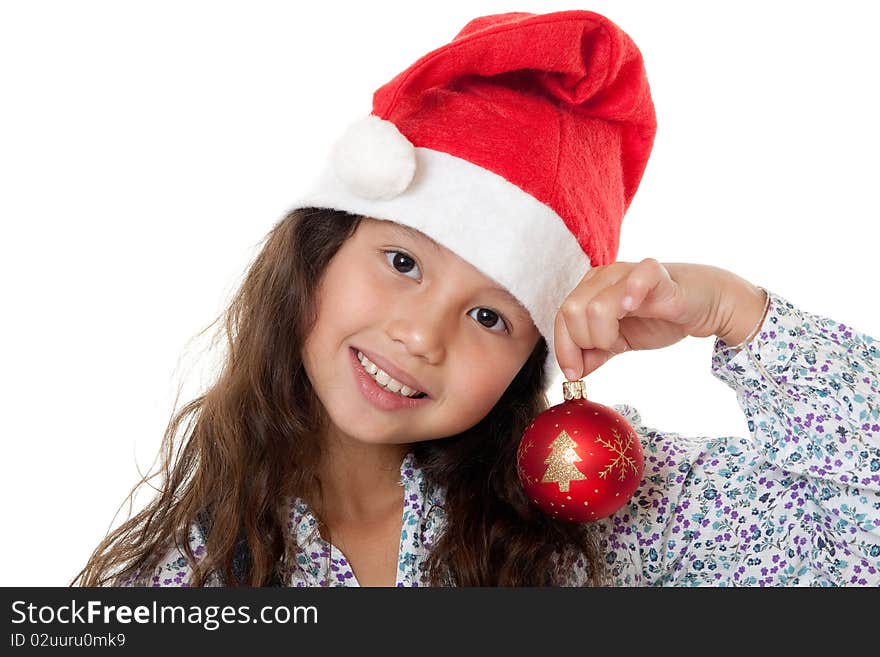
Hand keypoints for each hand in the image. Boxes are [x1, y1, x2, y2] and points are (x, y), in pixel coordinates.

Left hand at [553, 258, 756, 378]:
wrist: (703, 305)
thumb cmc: (659, 317)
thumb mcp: (620, 341)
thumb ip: (595, 353)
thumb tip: (573, 373)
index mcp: (589, 290)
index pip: (561, 318)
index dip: (564, 349)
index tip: (574, 375)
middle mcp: (603, 277)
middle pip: (571, 312)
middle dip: (585, 341)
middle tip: (608, 349)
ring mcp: (627, 273)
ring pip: (594, 306)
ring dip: (604, 334)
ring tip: (621, 337)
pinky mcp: (656, 274)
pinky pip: (637, 277)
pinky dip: (630, 293)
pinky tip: (631, 307)